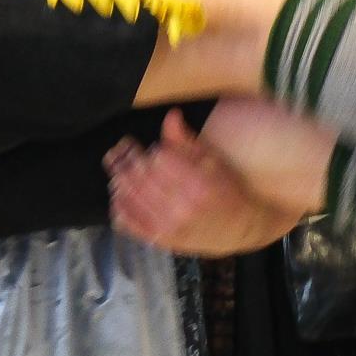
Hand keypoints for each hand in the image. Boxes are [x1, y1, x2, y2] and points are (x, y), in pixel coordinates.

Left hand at [105, 111, 299, 255]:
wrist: (238, 230)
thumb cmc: (227, 190)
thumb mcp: (213, 160)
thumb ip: (186, 140)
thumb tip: (170, 115)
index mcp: (198, 184)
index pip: (159, 158)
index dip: (152, 150)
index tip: (153, 149)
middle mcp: (180, 208)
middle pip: (140, 176)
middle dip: (130, 160)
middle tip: (126, 151)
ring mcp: (167, 227)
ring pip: (129, 196)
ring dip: (120, 179)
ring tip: (121, 169)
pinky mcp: (158, 240)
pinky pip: (126, 222)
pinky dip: (118, 205)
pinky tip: (119, 193)